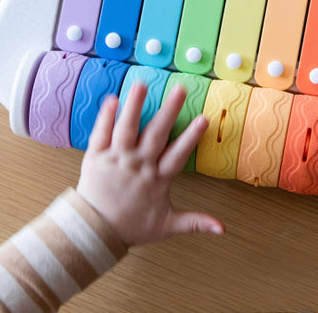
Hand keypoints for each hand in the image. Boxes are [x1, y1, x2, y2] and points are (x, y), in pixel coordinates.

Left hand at [76, 83, 224, 247]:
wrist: (94, 233)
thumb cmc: (131, 227)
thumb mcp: (167, 226)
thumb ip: (195, 222)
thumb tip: (223, 229)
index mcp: (157, 179)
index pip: (177, 155)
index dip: (191, 137)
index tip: (204, 118)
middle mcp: (138, 165)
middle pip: (156, 134)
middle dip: (169, 111)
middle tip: (180, 90)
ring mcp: (116, 159)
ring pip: (126, 129)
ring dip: (134, 106)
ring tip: (141, 84)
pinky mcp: (96, 157)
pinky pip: (100, 134)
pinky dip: (105, 117)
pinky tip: (111, 99)